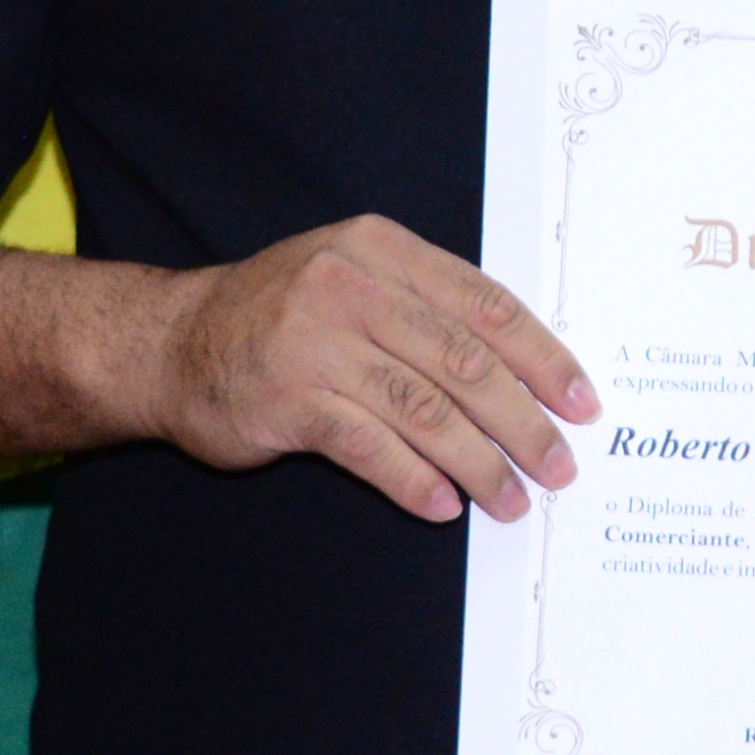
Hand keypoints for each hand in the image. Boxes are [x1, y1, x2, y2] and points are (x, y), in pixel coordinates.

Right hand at [133, 214, 597, 521]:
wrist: (173, 341)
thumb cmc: (285, 313)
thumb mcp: (357, 276)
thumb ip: (429, 306)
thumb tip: (525, 370)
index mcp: (383, 250)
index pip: (487, 306)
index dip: (543, 358)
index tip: (581, 403)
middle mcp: (353, 288)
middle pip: (466, 362)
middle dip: (523, 421)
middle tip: (559, 465)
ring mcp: (316, 344)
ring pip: (426, 409)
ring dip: (479, 463)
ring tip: (512, 500)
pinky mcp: (287, 401)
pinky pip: (370, 447)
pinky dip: (415, 480)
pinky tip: (445, 504)